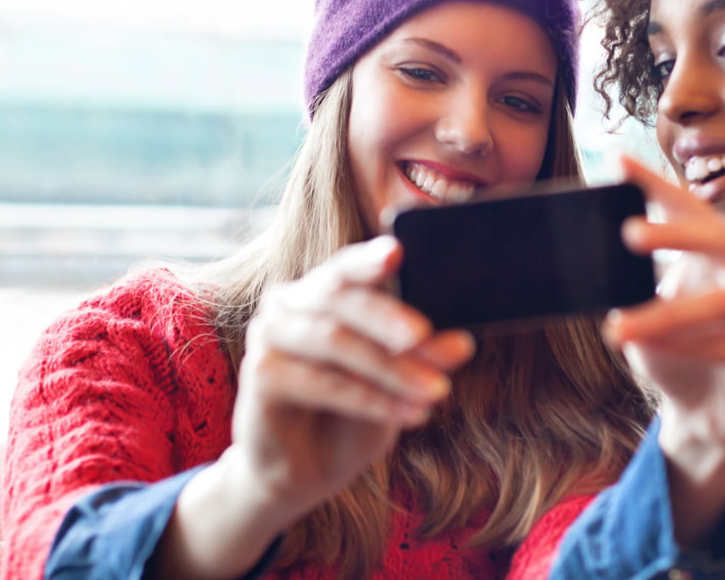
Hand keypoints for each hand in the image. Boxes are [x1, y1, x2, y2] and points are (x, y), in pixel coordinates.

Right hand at [156, 236, 475, 578]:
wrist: (305, 473)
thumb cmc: (352, 416)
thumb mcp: (397, 383)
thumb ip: (422, 357)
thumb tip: (463, 342)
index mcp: (322, 291)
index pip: (346, 266)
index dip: (368, 258)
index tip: (397, 251)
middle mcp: (289, 303)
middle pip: (340, 297)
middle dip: (389, 317)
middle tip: (426, 335)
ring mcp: (269, 335)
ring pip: (336, 340)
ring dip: (391, 368)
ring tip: (436, 392)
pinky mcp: (260, 375)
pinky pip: (323, 382)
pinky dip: (371, 398)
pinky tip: (408, 413)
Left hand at [606, 156, 724, 544]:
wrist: (710, 413)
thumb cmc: (677, 349)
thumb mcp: (646, 309)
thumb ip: (630, 282)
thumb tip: (581, 255)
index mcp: (721, 246)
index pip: (690, 205)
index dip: (655, 183)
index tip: (618, 164)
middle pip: (719, 237)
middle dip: (676, 232)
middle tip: (628, 232)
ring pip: (720, 301)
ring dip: (666, 313)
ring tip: (617, 328)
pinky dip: (683, 347)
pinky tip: (647, 350)